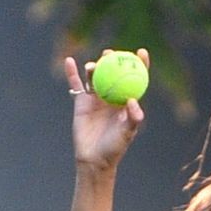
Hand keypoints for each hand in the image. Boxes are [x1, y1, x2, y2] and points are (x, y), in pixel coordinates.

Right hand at [66, 47, 147, 171]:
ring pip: (95, 76)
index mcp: (127, 101)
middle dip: (113, 60)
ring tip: (94, 66)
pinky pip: (76, 83)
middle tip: (111, 53)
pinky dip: (72, 72)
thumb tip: (134, 101)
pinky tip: (69, 60)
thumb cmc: (114, 147)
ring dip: (94, 66)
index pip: (135, 78)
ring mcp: (97, 97)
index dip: (139, 64)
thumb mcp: (127, 133)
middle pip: (113, 72)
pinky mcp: (81, 101)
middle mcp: (113, 96)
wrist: (94, 158)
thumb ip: (133, 118)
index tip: (141, 52)